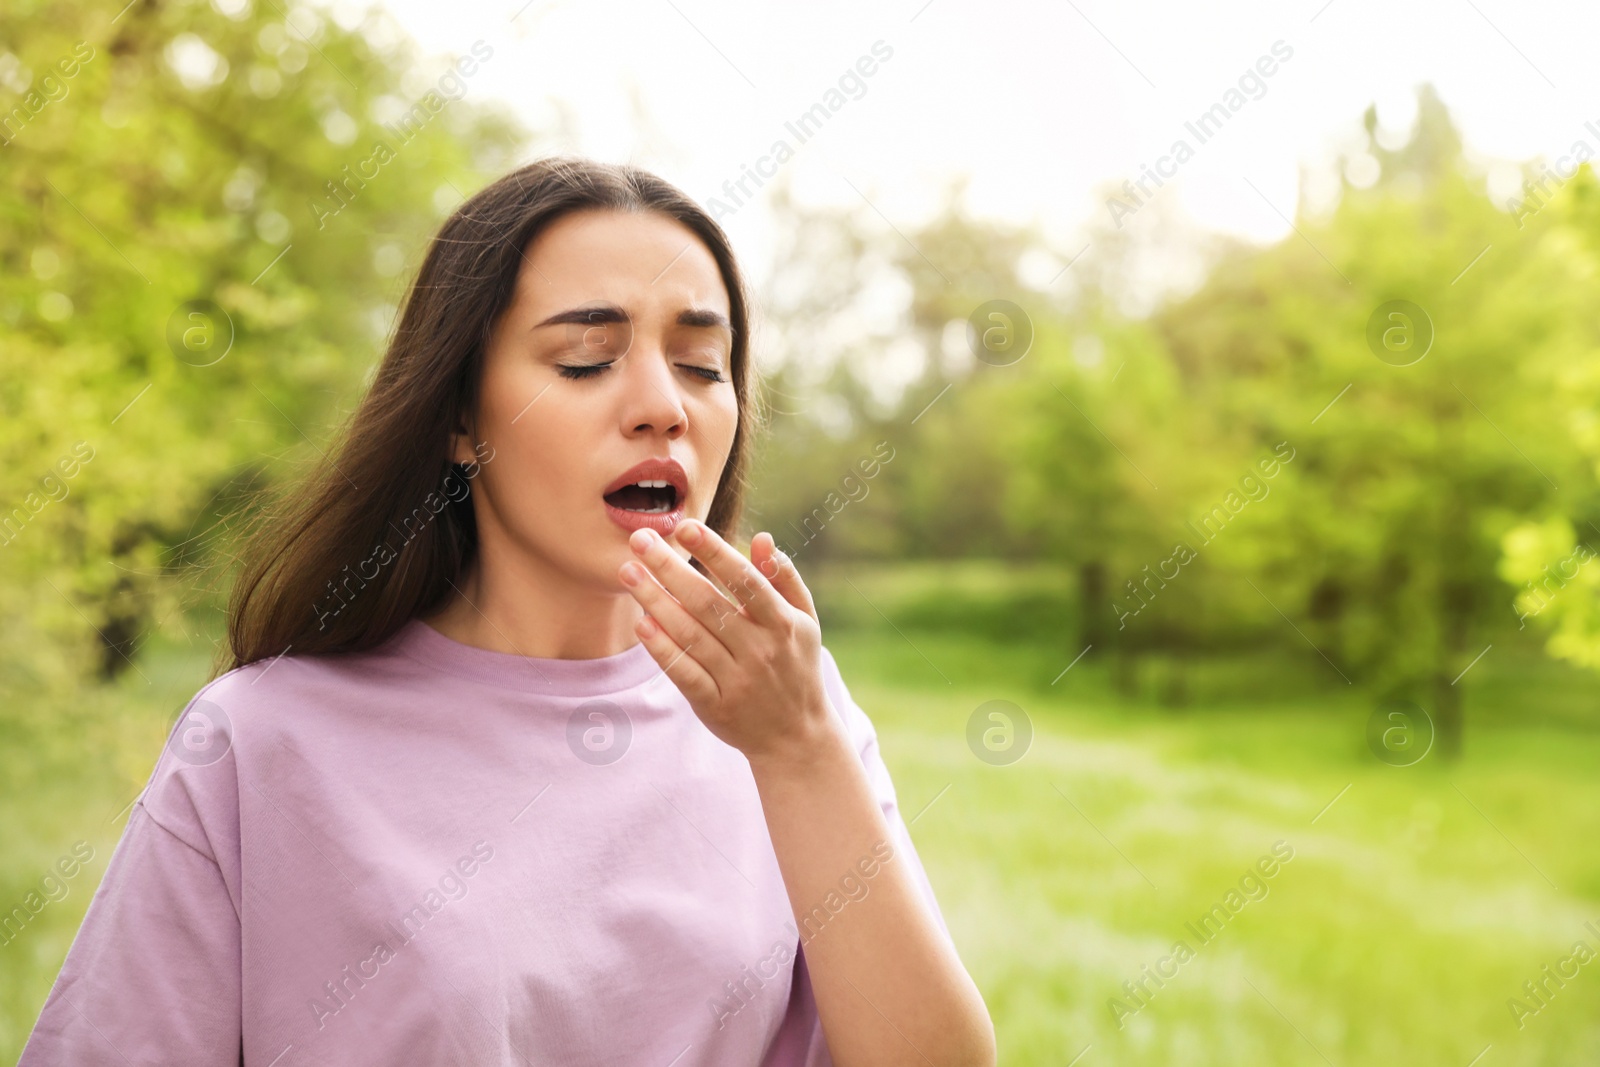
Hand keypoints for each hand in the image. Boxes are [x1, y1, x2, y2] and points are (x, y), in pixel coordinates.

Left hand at [618, 520, 833, 763]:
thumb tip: (761, 538)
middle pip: (708, 603)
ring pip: (690, 636)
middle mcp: (761, 650)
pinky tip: (642, 623)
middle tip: (639, 539)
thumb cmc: (797, 665)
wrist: (796, 737)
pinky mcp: (716, 706)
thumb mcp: (805, 621)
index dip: (714, 551)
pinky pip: (685, 674)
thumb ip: (784, 578)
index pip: (745, 580)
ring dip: (655, 601)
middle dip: (671, 568)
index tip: (684, 525)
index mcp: (783, 624)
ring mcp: (738, 680)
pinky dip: (663, 649)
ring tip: (628, 571)